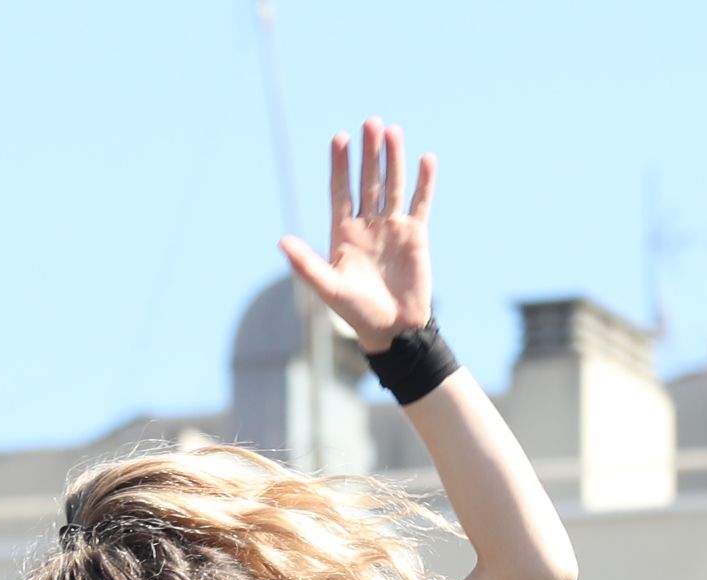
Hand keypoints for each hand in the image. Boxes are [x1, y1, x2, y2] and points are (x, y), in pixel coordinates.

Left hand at [276, 118, 435, 351]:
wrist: (393, 329)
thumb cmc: (357, 312)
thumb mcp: (328, 288)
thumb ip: (306, 264)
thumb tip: (281, 241)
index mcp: (343, 232)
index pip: (340, 190)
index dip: (340, 164)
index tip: (340, 138)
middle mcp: (367, 224)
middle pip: (368, 180)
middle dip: (369, 152)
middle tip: (370, 122)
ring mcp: (392, 228)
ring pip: (393, 185)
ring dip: (393, 159)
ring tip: (392, 131)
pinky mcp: (416, 236)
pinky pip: (420, 203)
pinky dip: (423, 182)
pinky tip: (425, 158)